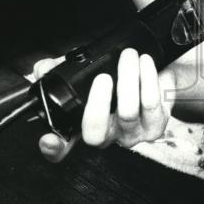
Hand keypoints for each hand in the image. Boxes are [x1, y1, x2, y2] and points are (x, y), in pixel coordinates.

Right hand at [35, 49, 171, 162]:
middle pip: (95, 134)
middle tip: (103, 77)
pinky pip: (151, 105)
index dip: (54, 148)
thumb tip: (43, 68)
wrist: (159, 77)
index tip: (49, 138)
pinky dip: (147, 79)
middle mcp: (106, 135)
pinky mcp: (155, 127)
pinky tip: (144, 62)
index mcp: (85, 126)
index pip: (64, 147)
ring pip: (127, 113)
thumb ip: (61, 69)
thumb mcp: (87, 71)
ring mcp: (131, 134)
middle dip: (97, 104)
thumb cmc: (119, 79)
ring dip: (127, 79)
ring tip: (128, 56)